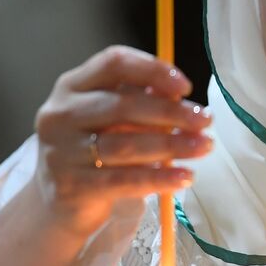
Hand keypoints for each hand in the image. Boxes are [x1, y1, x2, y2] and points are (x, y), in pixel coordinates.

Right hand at [31, 45, 212, 234]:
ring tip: (203, 147)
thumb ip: (140, 102)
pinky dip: (159, 178)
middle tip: (206, 120)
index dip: (152, 69)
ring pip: (125, 145)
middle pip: (122, 105)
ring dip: (172, 145)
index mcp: (72, 86)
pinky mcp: (70, 186)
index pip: (113, 63)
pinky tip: (184, 176)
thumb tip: (181, 96)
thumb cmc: (94, 151)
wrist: (59, 202)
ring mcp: (61, 151)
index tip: (186, 86)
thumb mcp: (111, 120)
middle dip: (171, 112)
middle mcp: (61, 114)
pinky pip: (123, 180)